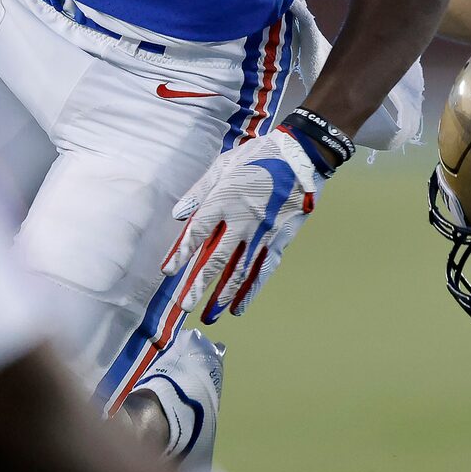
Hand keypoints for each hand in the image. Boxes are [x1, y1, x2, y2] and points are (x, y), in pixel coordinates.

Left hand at [160, 126, 321, 323]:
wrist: (302, 155)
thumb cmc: (259, 156)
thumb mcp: (224, 165)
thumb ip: (200, 191)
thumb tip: (178, 214)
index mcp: (225, 199)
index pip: (198, 232)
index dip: (181, 253)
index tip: (168, 272)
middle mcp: (243, 220)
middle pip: (217, 259)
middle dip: (199, 285)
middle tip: (185, 306)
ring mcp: (264, 233)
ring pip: (241, 270)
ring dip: (224, 295)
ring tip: (210, 315)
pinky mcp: (281, 239)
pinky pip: (264, 269)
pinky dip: (251, 290)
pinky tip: (239, 306)